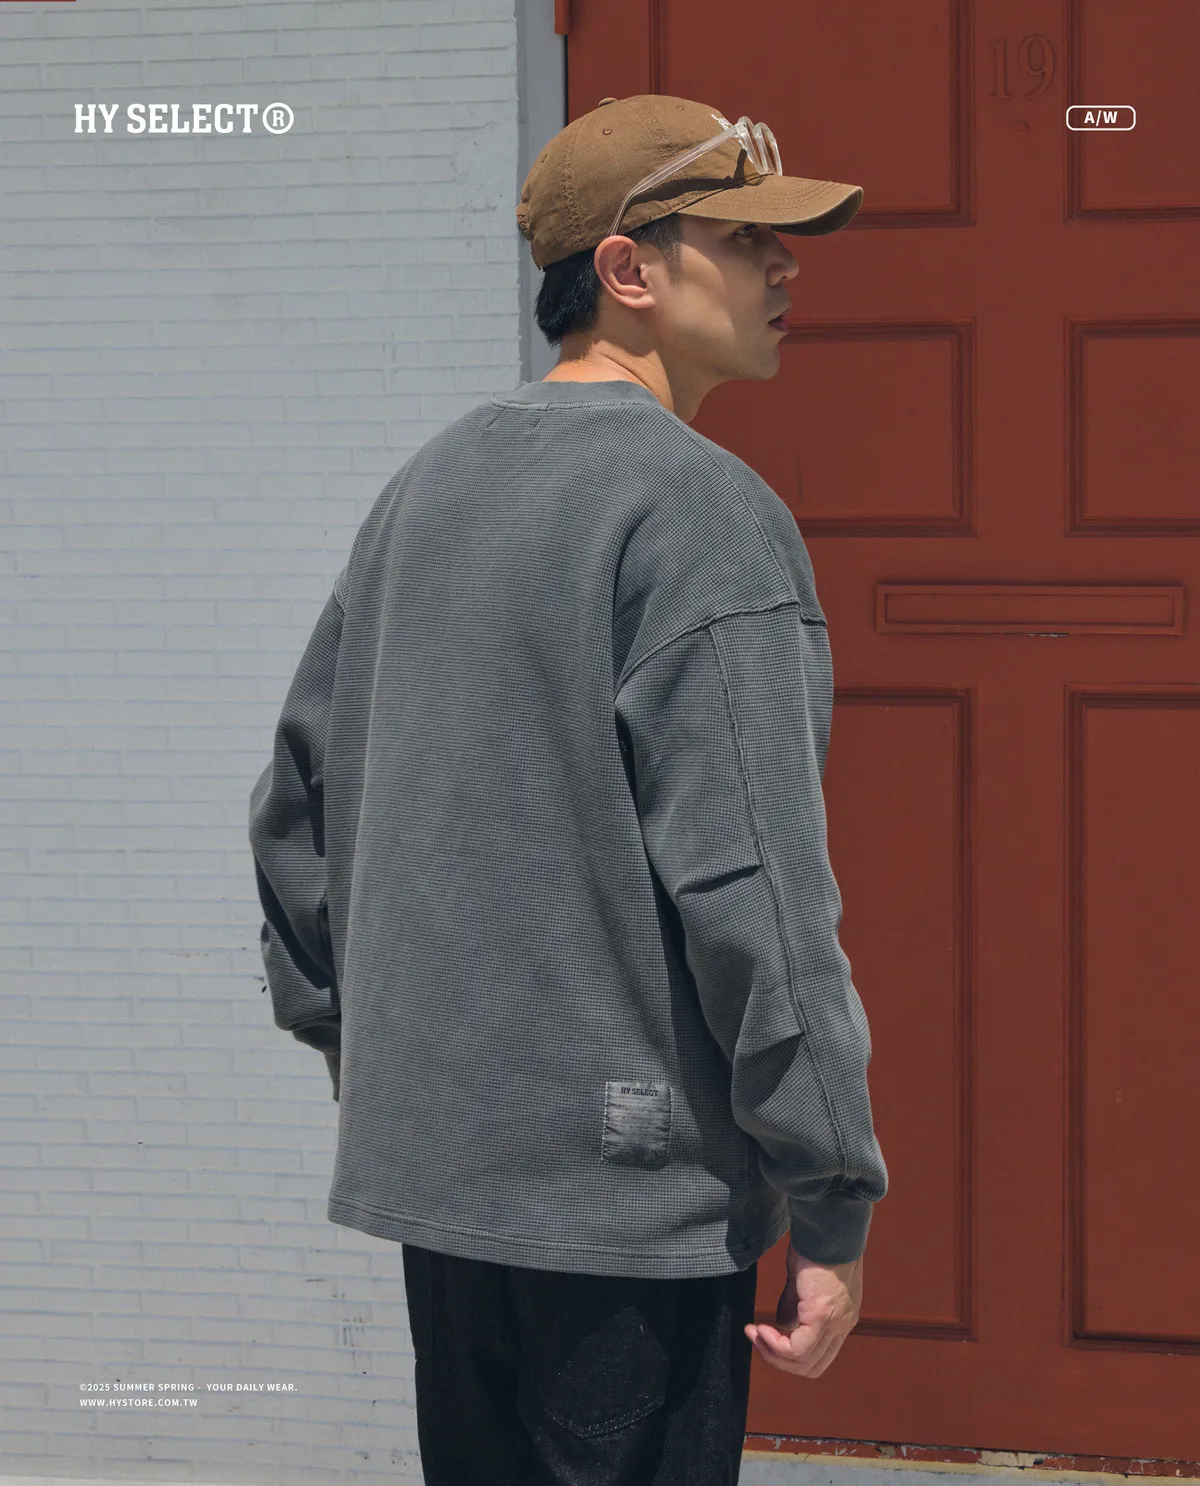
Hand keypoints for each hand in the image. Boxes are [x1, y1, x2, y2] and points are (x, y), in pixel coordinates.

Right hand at [743, 1240, 862, 1376]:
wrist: (828, 1226)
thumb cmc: (817, 1242)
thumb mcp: (803, 1280)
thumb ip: (794, 1304)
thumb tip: (782, 1324)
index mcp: (841, 1317)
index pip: (819, 1355)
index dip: (789, 1354)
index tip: (764, 1335)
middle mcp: (842, 1326)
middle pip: (812, 1367)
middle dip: (779, 1359)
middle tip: (756, 1339)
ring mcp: (835, 1323)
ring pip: (804, 1363)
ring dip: (774, 1353)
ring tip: (756, 1335)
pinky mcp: (822, 1316)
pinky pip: (798, 1350)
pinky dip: (776, 1346)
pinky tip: (762, 1330)